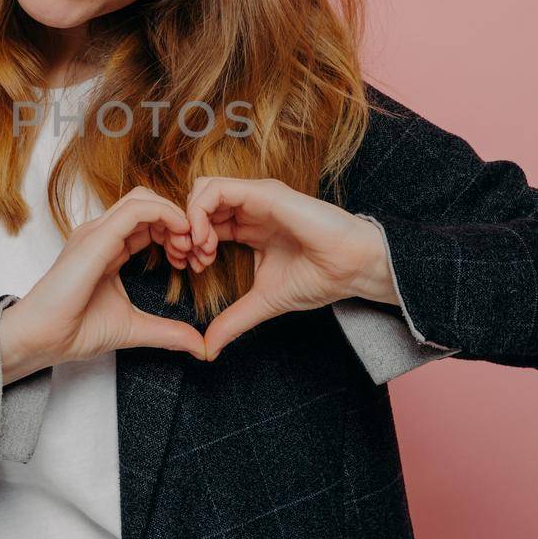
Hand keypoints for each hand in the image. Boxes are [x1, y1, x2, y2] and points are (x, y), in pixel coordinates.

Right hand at [0, 187, 208, 378]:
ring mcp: (96, 232)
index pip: (147, 222)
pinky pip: (136, 210)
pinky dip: (165, 215)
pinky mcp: (96, 238)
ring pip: (143, 198)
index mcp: (108, 248)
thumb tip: (201, 347)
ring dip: (174, 215)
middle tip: (197, 251)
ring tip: (189, 244)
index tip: (192, 261)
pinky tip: (180, 236)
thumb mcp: (134, 328)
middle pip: (148, 203)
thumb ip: (167, 332)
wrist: (43, 339)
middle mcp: (101, 234)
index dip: (176, 234)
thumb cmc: (74, 330)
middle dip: (179, 221)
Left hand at [182, 177, 394, 360]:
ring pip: (201, 189)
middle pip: (197, 202)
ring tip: (201, 251)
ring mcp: (256, 197)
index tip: (194, 270)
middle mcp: (250, 207)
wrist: (353, 269)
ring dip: (190, 220)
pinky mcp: (263, 192)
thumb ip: (233, 321)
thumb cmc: (320, 278)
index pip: (204, 222)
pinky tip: (208, 242)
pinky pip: (216, 189)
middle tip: (191, 261)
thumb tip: (207, 350)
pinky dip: (199, 213)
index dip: (190, 244)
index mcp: (249, 226)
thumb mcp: (263, 302)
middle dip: (184, 231)